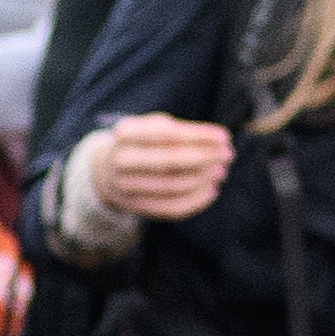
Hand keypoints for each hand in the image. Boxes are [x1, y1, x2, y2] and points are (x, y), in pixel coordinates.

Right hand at [79, 114, 239, 226]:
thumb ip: (182, 131)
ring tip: (221, 171)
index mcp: (126, 133)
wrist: (106, 170)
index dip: (200, 137)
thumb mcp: (153, 127)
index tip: (225, 137)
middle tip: (228, 155)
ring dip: (203, 179)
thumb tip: (218, 142)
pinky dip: (196, 201)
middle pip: (171, 161)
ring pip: (174, 186)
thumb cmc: (141, 143)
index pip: (169, 135)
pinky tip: (211, 190)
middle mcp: (121, 160)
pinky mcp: (136, 206)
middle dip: (205, 158)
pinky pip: (171, 208)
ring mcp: (126, 186)